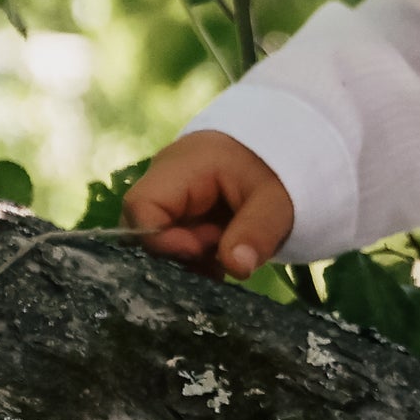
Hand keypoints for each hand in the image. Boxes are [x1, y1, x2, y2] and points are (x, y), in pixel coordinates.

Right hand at [124, 130, 295, 276]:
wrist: (278, 152)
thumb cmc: (273, 170)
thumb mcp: (275, 202)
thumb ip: (256, 232)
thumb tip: (236, 267)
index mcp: (180, 168)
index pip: (141, 207)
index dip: (161, 240)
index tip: (201, 251)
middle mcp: (162, 182)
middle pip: (141, 228)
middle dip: (175, 255)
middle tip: (215, 259)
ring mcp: (167, 199)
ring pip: (155, 242)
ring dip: (186, 261)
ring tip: (221, 260)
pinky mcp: (176, 215)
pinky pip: (170, 243)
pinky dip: (192, 259)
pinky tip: (218, 262)